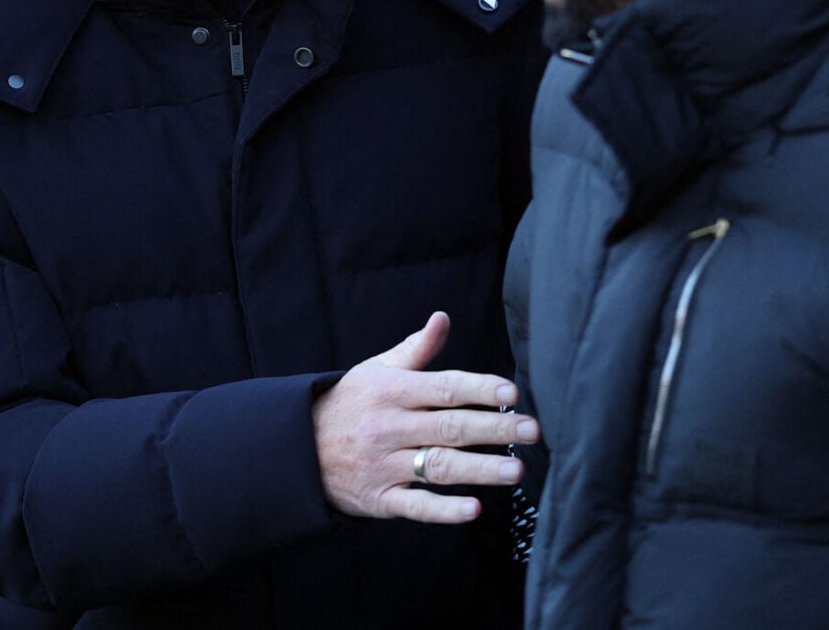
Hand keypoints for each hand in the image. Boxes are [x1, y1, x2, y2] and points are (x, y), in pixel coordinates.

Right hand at [312, 311, 538, 523]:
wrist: (297, 448)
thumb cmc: (349, 404)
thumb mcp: (376, 370)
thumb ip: (416, 350)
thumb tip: (442, 319)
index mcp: (394, 392)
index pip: (444, 388)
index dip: (479, 389)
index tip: (511, 392)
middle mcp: (391, 427)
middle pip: (450, 427)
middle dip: (494, 429)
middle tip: (531, 431)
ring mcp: (385, 465)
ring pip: (438, 467)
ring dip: (479, 469)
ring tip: (515, 470)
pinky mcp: (380, 498)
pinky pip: (415, 506)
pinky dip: (443, 510)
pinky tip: (473, 509)